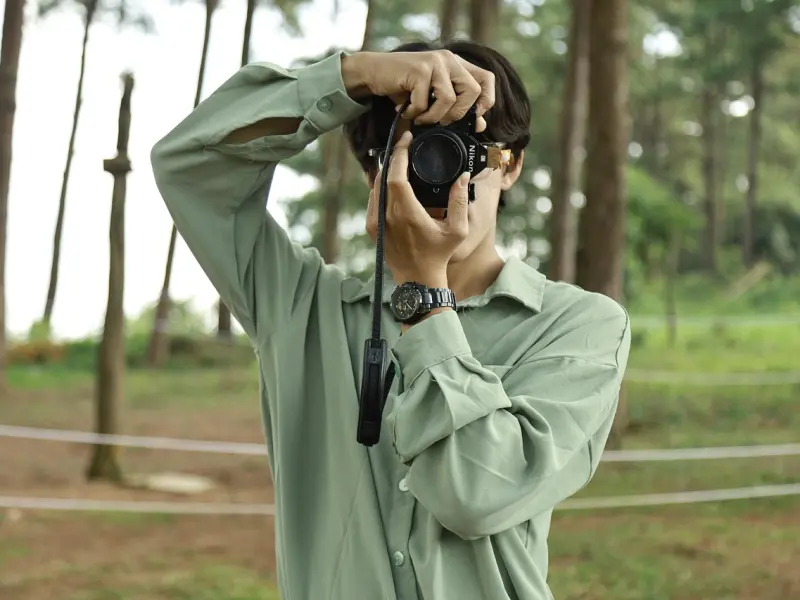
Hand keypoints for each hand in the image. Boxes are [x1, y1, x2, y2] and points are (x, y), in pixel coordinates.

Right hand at [342, 50, 494, 129]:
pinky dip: (415, 113)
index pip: (488, 79)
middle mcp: (449, 59)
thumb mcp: (432, 97)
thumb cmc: (403, 88)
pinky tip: (405, 111)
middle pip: (473, 91)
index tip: (474, 117)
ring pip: (450, 99)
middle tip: (440, 121)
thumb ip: (455, 108)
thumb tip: (480, 126)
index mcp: (456, 64)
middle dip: (458, 114)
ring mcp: (435, 62)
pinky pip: (425, 101)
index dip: (486, 100)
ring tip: (419, 118)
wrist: (373, 73)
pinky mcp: (420, 69)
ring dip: (433, 116)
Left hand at [365, 131, 468, 287]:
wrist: (418, 280)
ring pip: (375, 187)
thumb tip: (461, 176)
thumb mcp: (457, 230)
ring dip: (386, 172)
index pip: (396, 176)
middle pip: (384, 177)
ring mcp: (376, 223)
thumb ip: (460, 201)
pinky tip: (391, 181)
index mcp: (407, 214)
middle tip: (404, 145)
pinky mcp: (372, 229)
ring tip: (399, 160)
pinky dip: (380, 187)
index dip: (399, 154)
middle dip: (393, 158)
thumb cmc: (439, 255)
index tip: (406, 140)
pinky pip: (373, 199)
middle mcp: (387, 217)